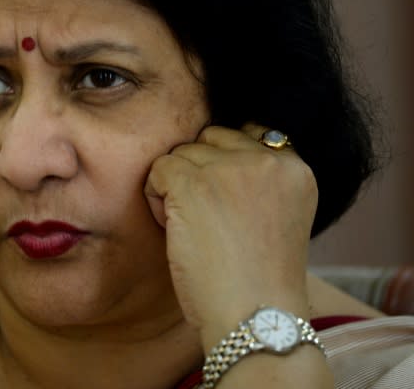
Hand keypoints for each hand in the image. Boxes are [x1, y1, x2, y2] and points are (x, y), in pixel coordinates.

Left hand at [144, 124, 317, 347]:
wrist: (255, 316)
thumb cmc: (259, 280)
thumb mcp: (279, 216)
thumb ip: (259, 181)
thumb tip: (212, 153)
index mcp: (295, 169)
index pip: (250, 134)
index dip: (225, 163)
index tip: (222, 199)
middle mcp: (268, 160)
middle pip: (212, 139)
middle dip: (199, 170)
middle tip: (204, 216)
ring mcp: (230, 168)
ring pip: (182, 153)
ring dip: (175, 185)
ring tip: (191, 227)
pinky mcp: (194, 182)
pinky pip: (159, 168)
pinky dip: (155, 196)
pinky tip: (172, 227)